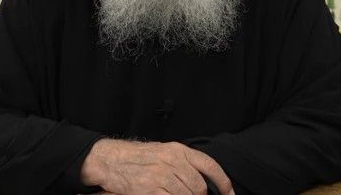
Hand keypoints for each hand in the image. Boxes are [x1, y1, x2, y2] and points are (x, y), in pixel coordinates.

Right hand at [81, 139, 233, 194]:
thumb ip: (184, 163)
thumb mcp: (164, 151)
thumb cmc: (138, 157)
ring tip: (174, 194)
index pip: (209, 165)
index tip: (229, 193)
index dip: (223, 181)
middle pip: (199, 186)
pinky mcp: (149, 190)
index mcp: (178, 150)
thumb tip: (203, 181)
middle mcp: (171, 161)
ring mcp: (160, 176)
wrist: (111, 160)